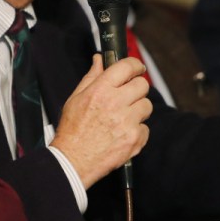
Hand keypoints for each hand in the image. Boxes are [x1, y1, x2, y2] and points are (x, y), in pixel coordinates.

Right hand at [50, 54, 152, 187]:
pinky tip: (122, 133)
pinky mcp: (134, 139)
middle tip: (128, 95)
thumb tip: (99, 60)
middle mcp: (116, 103)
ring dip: (138, 110)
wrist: (73, 161)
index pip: (127, 67)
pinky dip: (137, 131)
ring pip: (147, 106)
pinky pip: (145, 128)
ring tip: (123, 117)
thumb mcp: (76, 98)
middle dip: (137, 88)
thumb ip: (91, 77)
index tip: (137, 68)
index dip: (135, 65)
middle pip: (143, 85)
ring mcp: (127, 122)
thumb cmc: (72, 130)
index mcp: (101, 90)